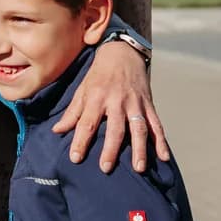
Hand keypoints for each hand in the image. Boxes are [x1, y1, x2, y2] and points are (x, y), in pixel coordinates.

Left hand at [53, 40, 168, 172]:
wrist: (123, 52)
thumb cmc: (99, 74)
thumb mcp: (82, 89)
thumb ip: (72, 112)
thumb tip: (57, 131)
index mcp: (97, 97)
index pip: (87, 123)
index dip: (80, 141)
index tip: (75, 158)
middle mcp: (117, 101)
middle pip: (115, 128)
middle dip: (111, 149)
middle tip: (106, 168)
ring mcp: (135, 103)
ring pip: (139, 128)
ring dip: (140, 149)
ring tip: (138, 168)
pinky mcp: (148, 104)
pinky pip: (156, 124)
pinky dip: (161, 141)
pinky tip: (163, 157)